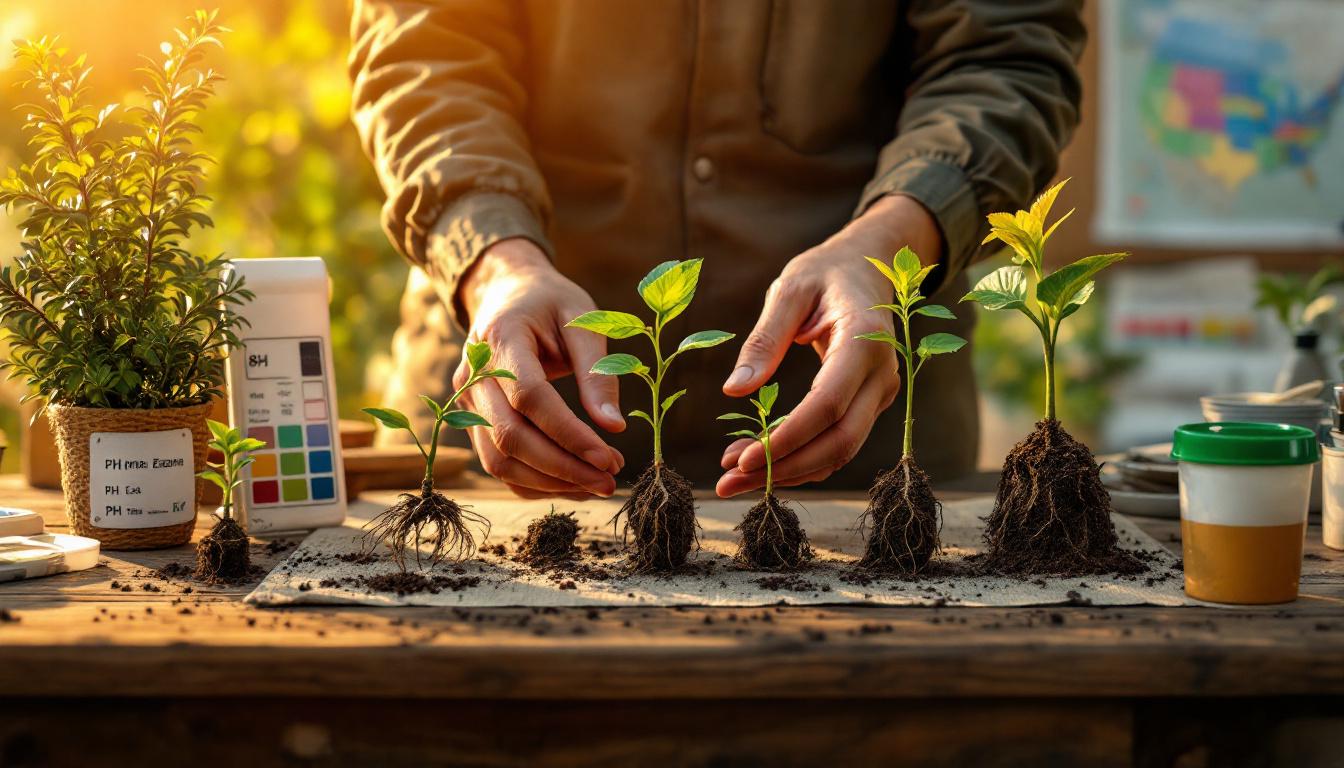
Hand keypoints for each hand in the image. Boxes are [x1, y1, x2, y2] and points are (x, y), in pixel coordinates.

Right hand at [452, 238, 624, 499]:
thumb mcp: (583, 320)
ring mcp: (466, 402)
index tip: (609, 457)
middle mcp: (473, 375)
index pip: (529, 398)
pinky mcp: (471, 421)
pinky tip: (572, 484)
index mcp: (501, 339)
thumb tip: (614, 426)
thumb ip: (597, 372)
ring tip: (596, 485)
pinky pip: (497, 464)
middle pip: (510, 437)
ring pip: (499, 460)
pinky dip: (534, 483)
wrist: (505, 293)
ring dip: (549, 483)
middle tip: (610, 480)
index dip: (569, 434)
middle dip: (563, 467)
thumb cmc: (550, 303)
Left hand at [716, 195, 942, 496]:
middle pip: (838, 441)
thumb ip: (765, 339)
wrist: (870, 266)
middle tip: (727, 482)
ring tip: (735, 476)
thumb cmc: (826, 272)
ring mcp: (882, 392)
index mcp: (864, 340)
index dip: (786, 438)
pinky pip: (839, 441)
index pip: (827, 405)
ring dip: (789, 471)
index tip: (741, 459)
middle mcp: (883, 373)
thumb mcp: (790, 290)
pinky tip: (762, 462)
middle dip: (783, 468)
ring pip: (841, 450)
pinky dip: (802, 459)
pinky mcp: (872, 402)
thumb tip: (735, 389)